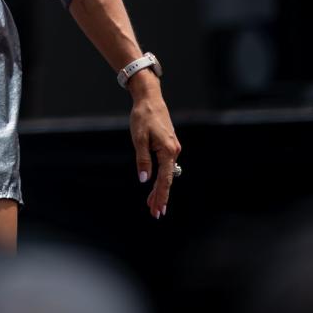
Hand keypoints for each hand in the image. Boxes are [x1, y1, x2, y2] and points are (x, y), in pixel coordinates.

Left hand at [128, 74, 180, 218]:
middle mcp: (174, 151)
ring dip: (160, 189)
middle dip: (161, 197)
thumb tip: (144, 179)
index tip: (157, 210)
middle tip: (155, 213)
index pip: (165, 179)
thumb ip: (142, 160)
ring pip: (167, 174)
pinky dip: (161, 178)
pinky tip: (155, 186)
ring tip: (153, 205)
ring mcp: (173, 149)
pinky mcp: (169, 146)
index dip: (160, 196)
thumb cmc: (143, 116)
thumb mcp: (139, 139)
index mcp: (168, 150)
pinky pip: (166, 166)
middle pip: (168, 180)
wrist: (150, 98)